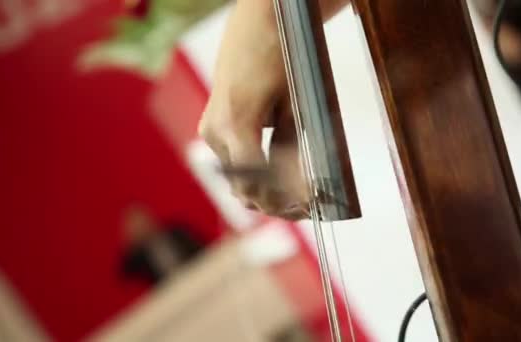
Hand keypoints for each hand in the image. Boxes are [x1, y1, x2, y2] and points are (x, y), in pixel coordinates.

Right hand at [198, 0, 307, 219]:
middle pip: (243, 188)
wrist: (260, 19)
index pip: (256, 184)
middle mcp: (215, 131)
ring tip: (297, 198)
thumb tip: (300, 184)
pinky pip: (234, 161)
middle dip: (275, 203)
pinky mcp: (214, 125)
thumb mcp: (293, 103)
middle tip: (306, 209)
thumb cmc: (282, 53)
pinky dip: (256, 175)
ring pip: (237, 178)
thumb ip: (291, 146)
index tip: (309, 207)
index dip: (283, 202)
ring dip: (265, 192)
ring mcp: (210, 129)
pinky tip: (280, 178)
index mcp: (235, 125)